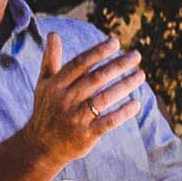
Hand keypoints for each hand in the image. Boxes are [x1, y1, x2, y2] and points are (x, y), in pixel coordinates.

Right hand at [17, 32, 141, 164]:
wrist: (40, 146)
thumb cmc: (46, 110)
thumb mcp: (44, 84)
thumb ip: (50, 59)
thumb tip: (53, 33)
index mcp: (57, 84)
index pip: (80, 63)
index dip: (98, 52)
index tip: (116, 42)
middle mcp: (66, 99)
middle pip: (97, 78)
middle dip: (118, 65)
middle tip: (136, 56)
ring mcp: (76, 118)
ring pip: (105, 98)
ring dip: (125, 85)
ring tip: (140, 75)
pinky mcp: (86, 135)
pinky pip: (108, 121)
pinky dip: (123, 113)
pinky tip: (136, 103)